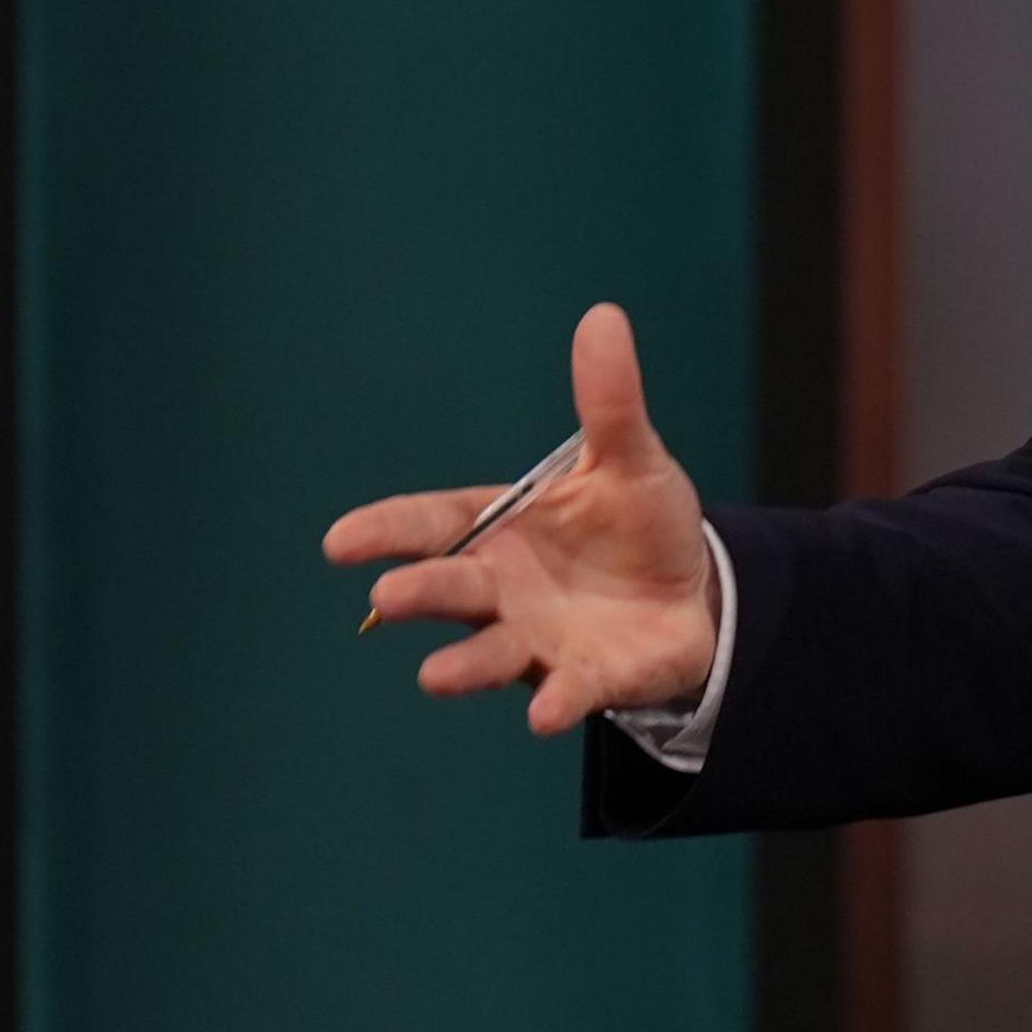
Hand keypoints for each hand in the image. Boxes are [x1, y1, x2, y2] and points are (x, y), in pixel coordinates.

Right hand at [324, 302, 717, 733]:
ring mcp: (540, 639)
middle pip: (454, 588)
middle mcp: (506, 589)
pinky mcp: (586, 679)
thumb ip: (608, 400)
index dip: (389, 529)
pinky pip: (565, 693)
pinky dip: (554, 702)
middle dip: (422, 592)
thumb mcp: (630, 458)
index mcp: (504, 528)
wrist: (692, 593)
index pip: (436, 524)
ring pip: (492, 652)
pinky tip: (543, 715)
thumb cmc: (639, 524)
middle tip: (388, 596)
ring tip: (434, 676)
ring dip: (465, 665)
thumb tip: (603, 317)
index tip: (339, 540)